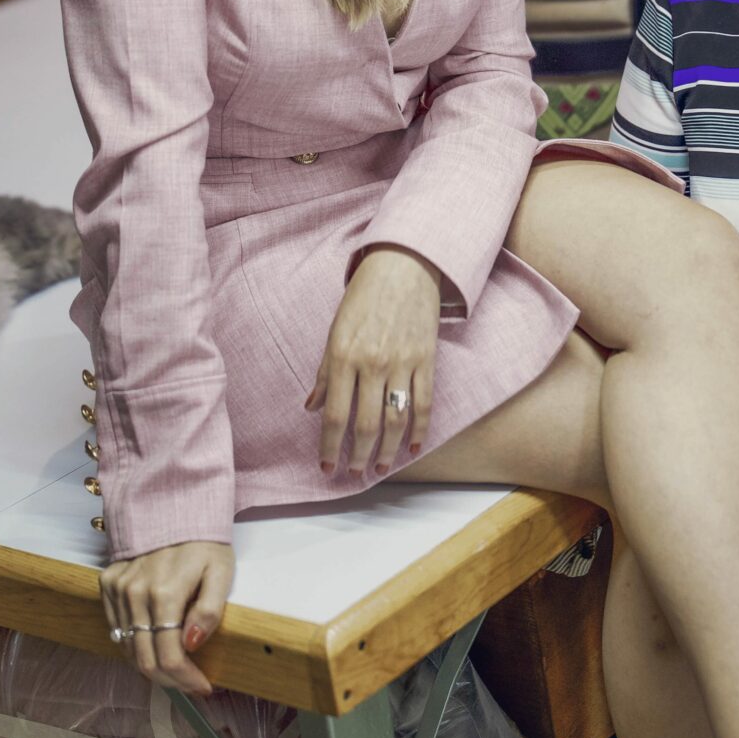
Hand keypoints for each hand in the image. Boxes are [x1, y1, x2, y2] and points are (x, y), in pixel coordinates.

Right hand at [99, 540, 234, 696]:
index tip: (203, 687)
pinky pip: (116, 627)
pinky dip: (134, 642)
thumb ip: (209, 610)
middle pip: (145, 660)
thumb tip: (192, 643)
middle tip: (190, 683)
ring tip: (176, 666)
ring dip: (151, 664)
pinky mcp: (108, 583)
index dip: (186, 680)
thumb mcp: (221, 572)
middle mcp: (135, 594)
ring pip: (127, 647)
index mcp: (165, 594)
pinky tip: (154, 642)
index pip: (169, 657)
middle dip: (170, 680)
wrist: (174, 507)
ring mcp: (118, 589)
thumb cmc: (204, 542)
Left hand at [308, 245, 440, 477]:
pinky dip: (420, 430)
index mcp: (344, 355)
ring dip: (386, 449)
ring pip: (396, 420)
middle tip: (352, 472)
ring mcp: (402, 363)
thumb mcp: (335, 329)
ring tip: (378, 467)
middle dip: (357, 454)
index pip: (335, 414)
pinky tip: (413, 448)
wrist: (405, 265)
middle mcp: (373, 363)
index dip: (330, 445)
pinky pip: (424, 404)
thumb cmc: (364, 296)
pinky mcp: (426, 360)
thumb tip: (312, 407)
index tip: (326, 466)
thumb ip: (324, 371)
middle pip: (365, 424)